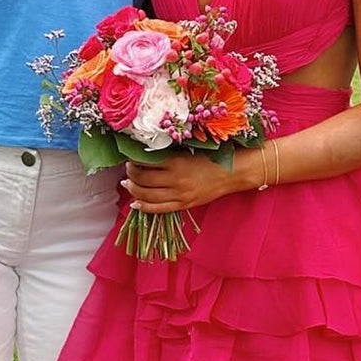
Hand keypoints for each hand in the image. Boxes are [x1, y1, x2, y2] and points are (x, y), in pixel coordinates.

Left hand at [122, 152, 239, 213]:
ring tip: (129, 183)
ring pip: (146, 195)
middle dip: (130, 174)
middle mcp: (175, 179)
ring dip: (133, 189)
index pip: (145, 162)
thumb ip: (168, 154)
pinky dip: (143, 206)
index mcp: (176, 162)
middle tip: (128, 169)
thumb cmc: (212, 157)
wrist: (232, 173)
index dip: (133, 160)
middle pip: (142, 179)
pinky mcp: (184, 205)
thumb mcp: (189, 151)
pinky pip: (158, 209)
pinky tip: (135, 202)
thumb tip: (145, 155)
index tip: (130, 157)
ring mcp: (179, 195)